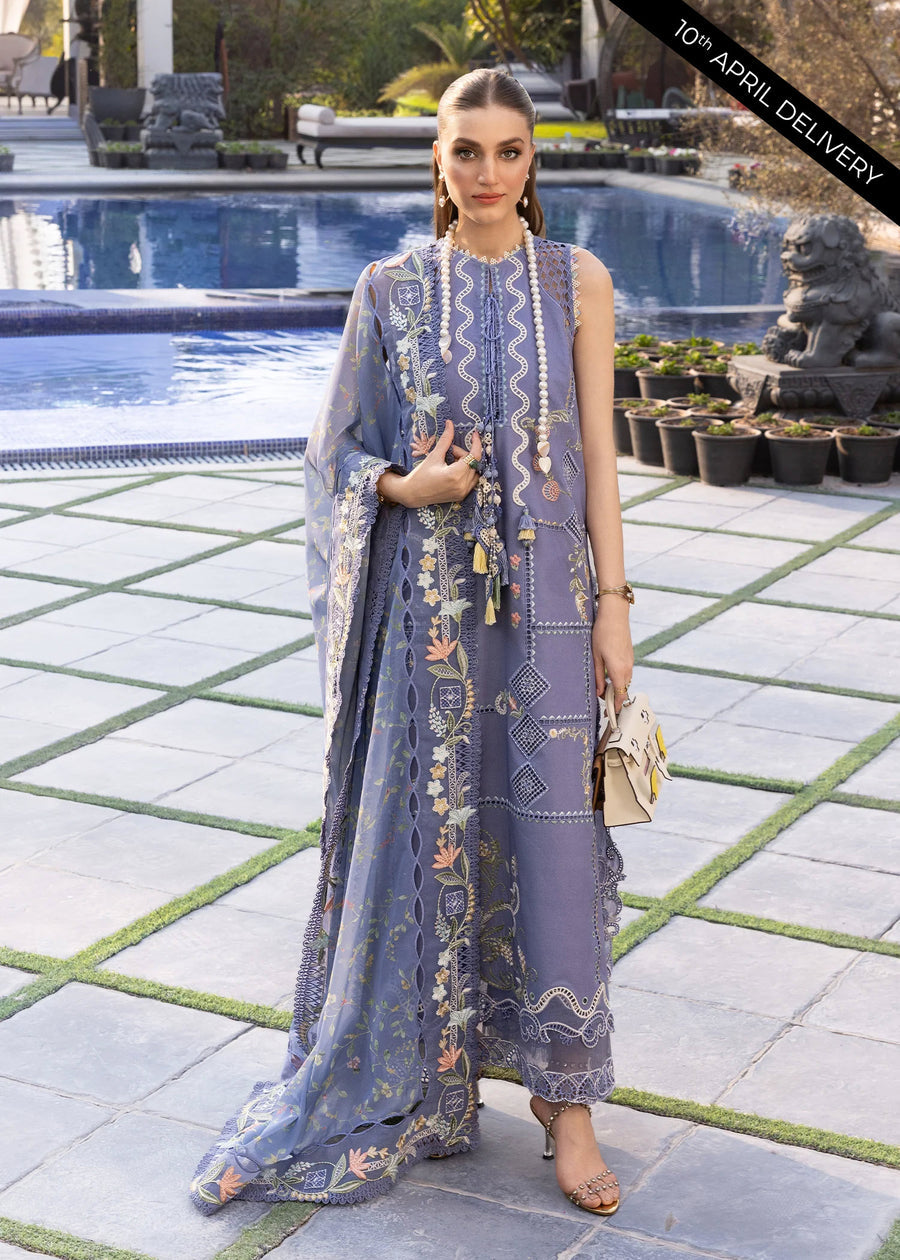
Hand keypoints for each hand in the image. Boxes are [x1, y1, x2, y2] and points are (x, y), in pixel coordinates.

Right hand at [378, 420, 482, 508]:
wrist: (413, 494)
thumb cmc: (421, 474)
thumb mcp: (434, 455)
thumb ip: (446, 439)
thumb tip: (450, 424)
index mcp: (455, 475)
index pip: (474, 456)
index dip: (476, 444)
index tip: (474, 435)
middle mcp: (462, 485)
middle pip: (473, 462)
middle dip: (463, 454)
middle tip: (449, 452)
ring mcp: (463, 492)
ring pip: (474, 471)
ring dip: (465, 463)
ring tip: (450, 462)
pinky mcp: (462, 496)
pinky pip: (471, 480)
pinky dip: (466, 472)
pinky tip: (453, 469)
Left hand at [592, 598, 633, 712]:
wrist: (615, 615)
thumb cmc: (602, 633)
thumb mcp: (596, 656)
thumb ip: (598, 676)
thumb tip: (599, 692)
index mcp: (618, 670)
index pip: (620, 694)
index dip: (616, 706)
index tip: (611, 713)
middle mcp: (627, 667)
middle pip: (623, 689)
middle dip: (615, 698)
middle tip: (603, 702)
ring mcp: (630, 661)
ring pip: (625, 681)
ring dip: (617, 687)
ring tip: (604, 689)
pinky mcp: (630, 655)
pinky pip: (626, 672)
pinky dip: (619, 678)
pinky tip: (609, 675)